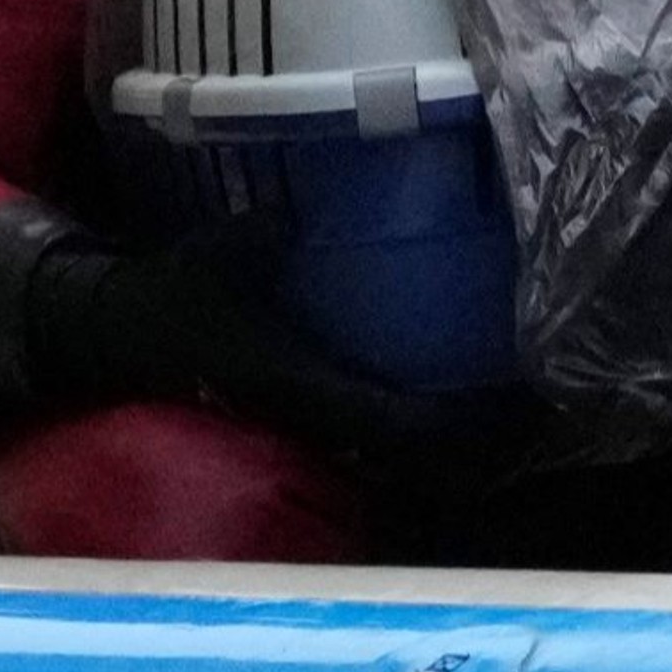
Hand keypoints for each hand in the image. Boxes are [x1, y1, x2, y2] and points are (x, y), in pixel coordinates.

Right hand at [23, 216, 533, 469]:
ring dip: (463, 441)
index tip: (517, 404)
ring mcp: (316, 424)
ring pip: (405, 454)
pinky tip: (471, 396)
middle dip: (482, 441)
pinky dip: (432, 426)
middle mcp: (317, 418)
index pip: (394, 423)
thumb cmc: (170, 296)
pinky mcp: (314, 413)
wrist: (122, 335)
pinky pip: (386, 433)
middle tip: (549, 409)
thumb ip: (251, 240)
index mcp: (300, 387)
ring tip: (528, 408)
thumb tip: (285, 216)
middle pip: (418, 455)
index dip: (458, 425)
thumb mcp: (209, 259)